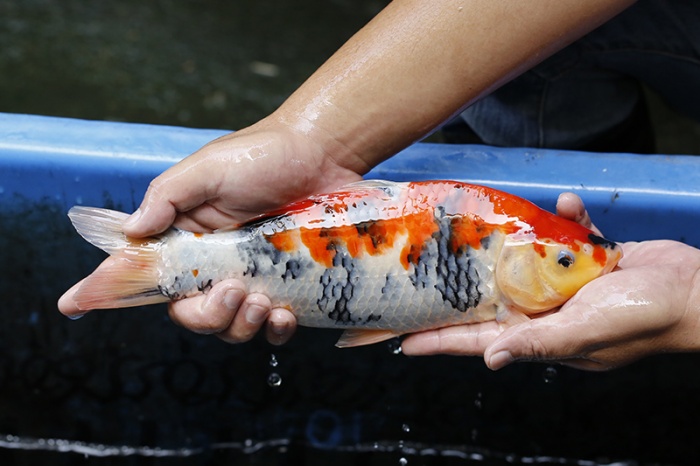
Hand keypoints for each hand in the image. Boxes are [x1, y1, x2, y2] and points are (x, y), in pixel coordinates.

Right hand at [58, 118, 361, 344]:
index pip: (147, 272)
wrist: (323, 151)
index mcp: (188, 238)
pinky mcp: (290, 285)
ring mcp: (254, 277)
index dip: (112, 291)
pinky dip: (277, 331)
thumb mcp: (208, 168)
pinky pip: (275, 327)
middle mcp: (216, 263)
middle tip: (234, 291)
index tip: (73, 304)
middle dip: (208, 316)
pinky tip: (285, 315)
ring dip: (241, 325)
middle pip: (193, 314)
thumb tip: (132, 233)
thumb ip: (168, 198)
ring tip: (263, 301)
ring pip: (232, 326)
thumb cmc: (262, 154)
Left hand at [402, 194, 699, 369]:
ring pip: (521, 262)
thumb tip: (492, 359)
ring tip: (488, 223)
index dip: (439, 341)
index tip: (402, 340)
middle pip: (488, 300)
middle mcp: (545, 311)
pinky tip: (571, 206)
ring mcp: (564, 285)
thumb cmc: (645, 316)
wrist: (697, 290)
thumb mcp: (586, 331)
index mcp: (539, 335)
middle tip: (421, 273)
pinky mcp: (586, 261)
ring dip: (511, 243)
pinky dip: (565, 222)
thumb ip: (539, 342)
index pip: (476, 341)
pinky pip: (562, 238)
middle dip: (457, 289)